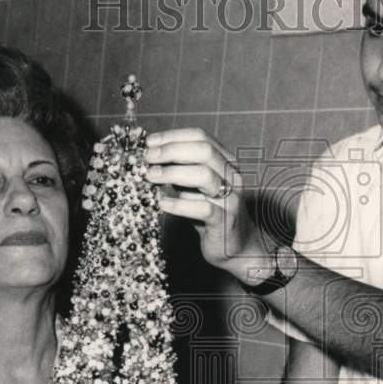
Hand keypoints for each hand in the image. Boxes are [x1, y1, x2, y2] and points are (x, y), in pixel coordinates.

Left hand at [145, 128, 265, 276]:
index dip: (173, 136)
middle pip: (204, 151)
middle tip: (148, 158)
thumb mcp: (193, 187)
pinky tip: (163, 204)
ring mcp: (231, 198)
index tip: (150, 142)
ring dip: (173, 173)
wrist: (234, 246)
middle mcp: (232, 176)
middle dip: (172, 151)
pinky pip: (204, 208)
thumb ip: (179, 171)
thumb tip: (150, 156)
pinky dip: (180, 205)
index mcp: (225, 162)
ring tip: (151, 176)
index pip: (201, 137)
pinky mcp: (226, 222)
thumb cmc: (210, 213)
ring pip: (205, 175)